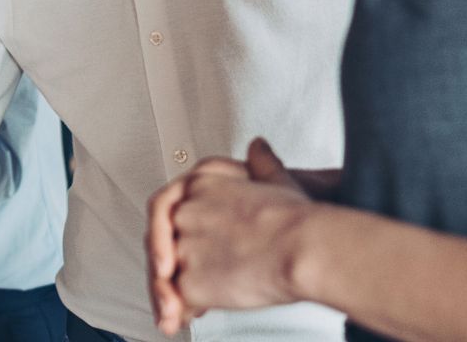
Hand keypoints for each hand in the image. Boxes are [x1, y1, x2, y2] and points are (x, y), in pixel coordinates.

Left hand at [148, 139, 313, 334]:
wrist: (307, 249)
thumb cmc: (301, 221)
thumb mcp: (278, 181)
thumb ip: (262, 165)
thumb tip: (258, 147)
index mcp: (200, 183)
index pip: (167, 208)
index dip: (171, 234)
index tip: (175, 251)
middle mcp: (185, 212)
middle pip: (159, 242)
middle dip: (165, 268)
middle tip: (172, 290)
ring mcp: (184, 246)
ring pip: (165, 274)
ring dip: (168, 294)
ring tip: (176, 314)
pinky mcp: (190, 280)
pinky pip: (178, 300)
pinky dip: (183, 311)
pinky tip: (191, 318)